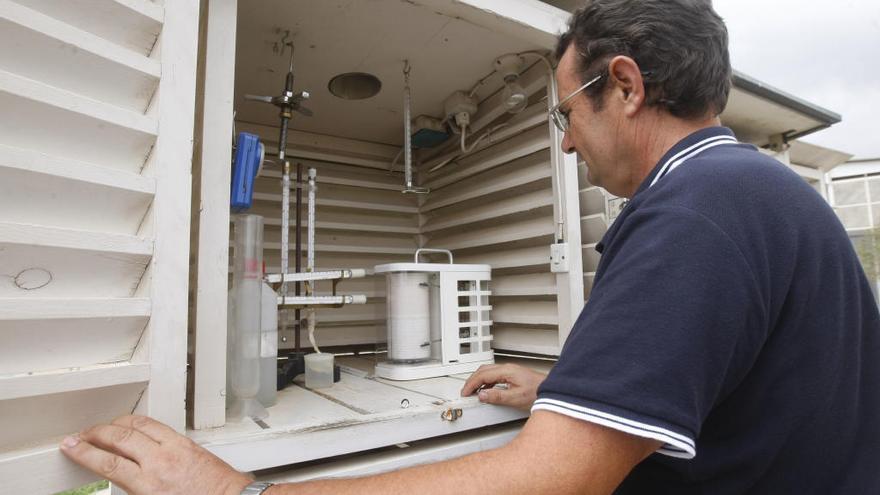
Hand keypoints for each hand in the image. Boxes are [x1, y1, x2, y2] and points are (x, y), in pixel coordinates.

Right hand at [59, 415, 252, 494]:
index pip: (108, 462)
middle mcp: (161, 462)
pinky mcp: (187, 441)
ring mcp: (175, 448)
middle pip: (120, 437)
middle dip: (96, 432)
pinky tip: (134, 425)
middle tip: (82, 434)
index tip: (71, 446)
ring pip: (140, 424)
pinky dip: (140, 422)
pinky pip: (159, 425)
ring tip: (104, 426)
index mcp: (149, 484)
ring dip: (117, 422)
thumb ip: (132, 490)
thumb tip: (120, 478)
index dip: (84, 452)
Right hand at [460, 363, 546, 410]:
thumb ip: (497, 396)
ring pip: (487, 372)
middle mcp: (507, 368)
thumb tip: (482, 395)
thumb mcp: (516, 398)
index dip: (471, 384)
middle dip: (471, 381)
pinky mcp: (512, 375)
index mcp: (507, 371)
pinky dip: (486, 382)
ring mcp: (510, 371)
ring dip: (478, 381)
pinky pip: (494, 376)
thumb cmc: (538, 393)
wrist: (552, 392)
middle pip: (483, 371)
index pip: (482, 375)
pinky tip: (485, 391)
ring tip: (473, 392)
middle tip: (465, 392)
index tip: (465, 392)